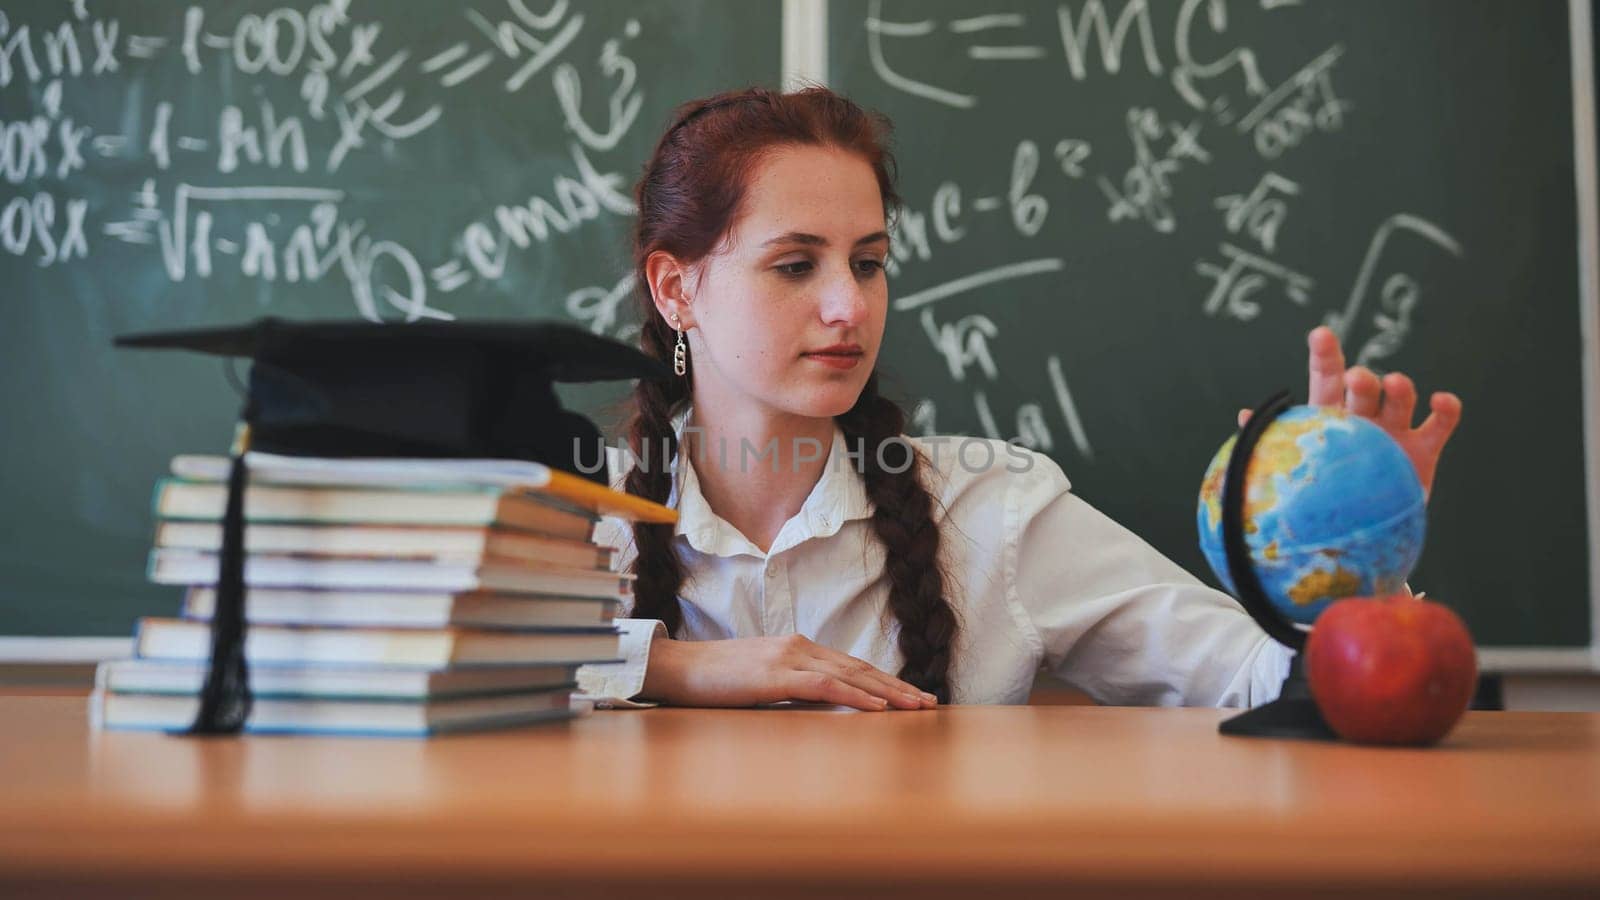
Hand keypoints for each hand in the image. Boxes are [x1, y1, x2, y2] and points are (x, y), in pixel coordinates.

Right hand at [639, 634, 938, 710]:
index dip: (885, 680)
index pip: (852, 665)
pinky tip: (878, 707)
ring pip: (851, 675)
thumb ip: (790, 686)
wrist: (678, 668)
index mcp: (797, 648)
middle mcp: (800, 647)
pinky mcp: (776, 675)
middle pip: (860, 668)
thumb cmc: (714, 679)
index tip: (912, 695)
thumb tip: (817, 703)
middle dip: (898, 686)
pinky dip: (856, 696)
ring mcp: (789, 658)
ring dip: (888, 692)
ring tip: (916, 706)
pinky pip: (826, 686)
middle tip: (930, 702)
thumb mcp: (760, 680)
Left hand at [1238, 326, 1461, 497]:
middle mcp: (1364, 416)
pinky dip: (1446, 410)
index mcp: (1329, 416)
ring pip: (1400, 400)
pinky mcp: (1424, 451)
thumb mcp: (1294, 468)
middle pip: (1363, 388)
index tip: (1321, 335)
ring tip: (1394, 384)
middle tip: (1356, 378)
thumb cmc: (1320, 493)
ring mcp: (1395, 431)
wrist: (1356, 532)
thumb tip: (1243, 417)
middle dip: (1361, 379)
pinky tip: (1442, 401)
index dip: (1325, 355)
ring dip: (1399, 389)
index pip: (1325, 378)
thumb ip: (1273, 442)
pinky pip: (1440, 425)